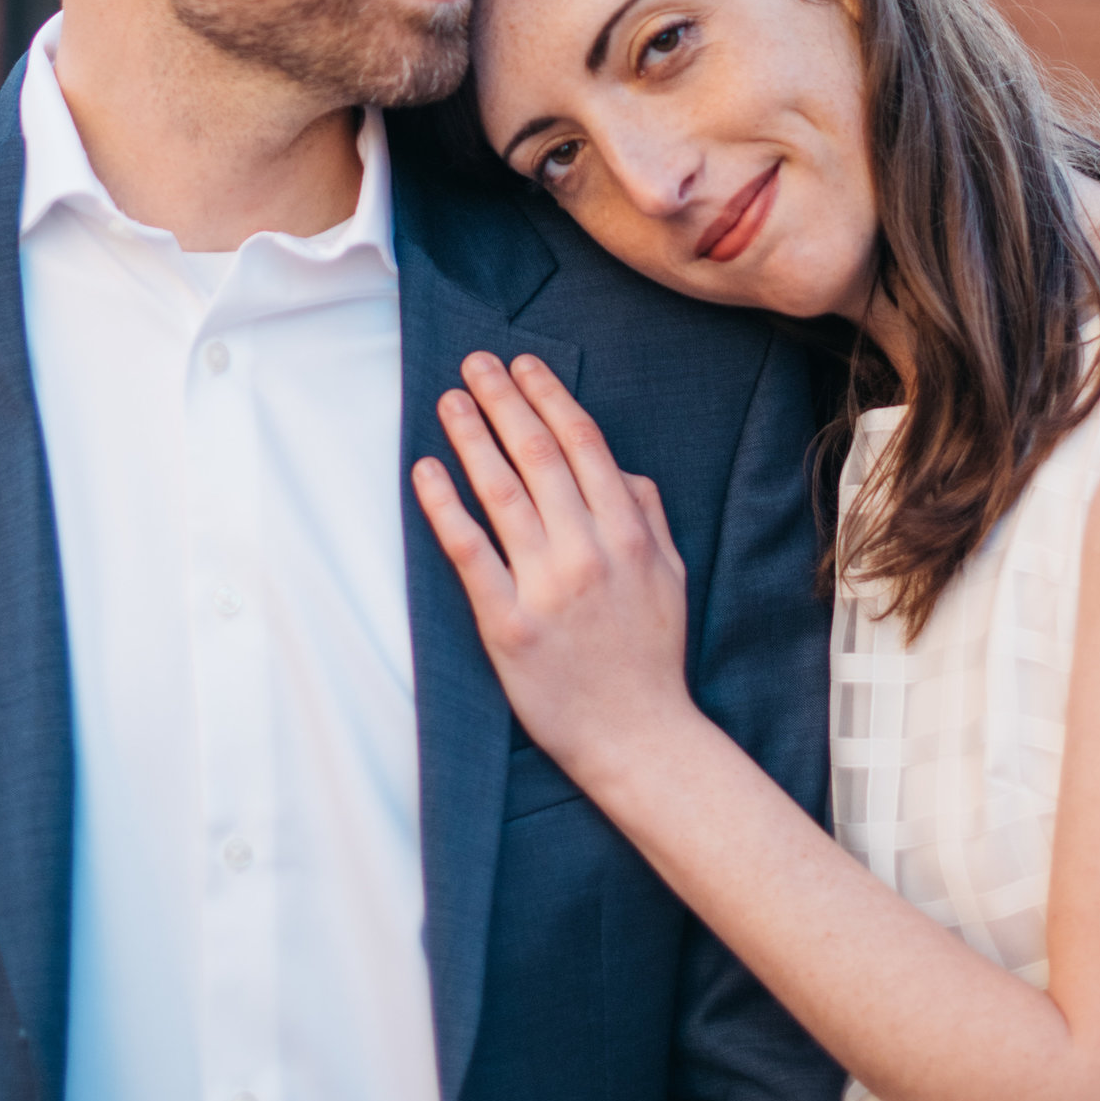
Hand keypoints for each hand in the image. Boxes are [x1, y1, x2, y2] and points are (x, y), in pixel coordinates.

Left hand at [410, 352, 693, 801]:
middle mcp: (588, 550)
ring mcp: (547, 586)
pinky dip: (446, 506)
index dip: (550, 396)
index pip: (583, 444)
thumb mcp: (672, 574)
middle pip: (538, 456)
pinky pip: (471, 552)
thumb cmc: (652, 656)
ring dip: (472, 438)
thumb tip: (617, 467)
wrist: (640, 737)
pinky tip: (428, 472)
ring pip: (502, 492)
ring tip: (449, 402)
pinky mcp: (508, 624)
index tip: (525, 364)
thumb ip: (648, 513)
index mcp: (629, 532)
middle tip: (475, 363)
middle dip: (504, 400)